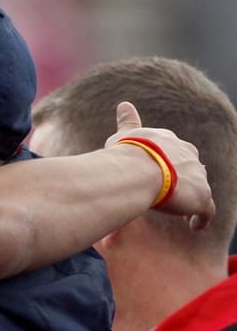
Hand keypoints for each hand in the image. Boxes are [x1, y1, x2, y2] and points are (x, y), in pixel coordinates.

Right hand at [105, 101, 214, 229]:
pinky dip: (201, 219)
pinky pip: (206, 211)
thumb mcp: (124, 135)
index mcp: (170, 141)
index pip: (175, 150)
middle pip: (191, 168)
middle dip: (184, 178)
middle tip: (173, 192)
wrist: (137, 171)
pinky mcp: (201, 196)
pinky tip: (194, 226)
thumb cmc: (125, 154)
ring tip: (181, 211)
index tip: (163, 172)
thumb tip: (124, 104)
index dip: (169, 162)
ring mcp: (197, 175)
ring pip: (199, 188)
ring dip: (191, 198)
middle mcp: (189, 154)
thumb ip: (128, 122)